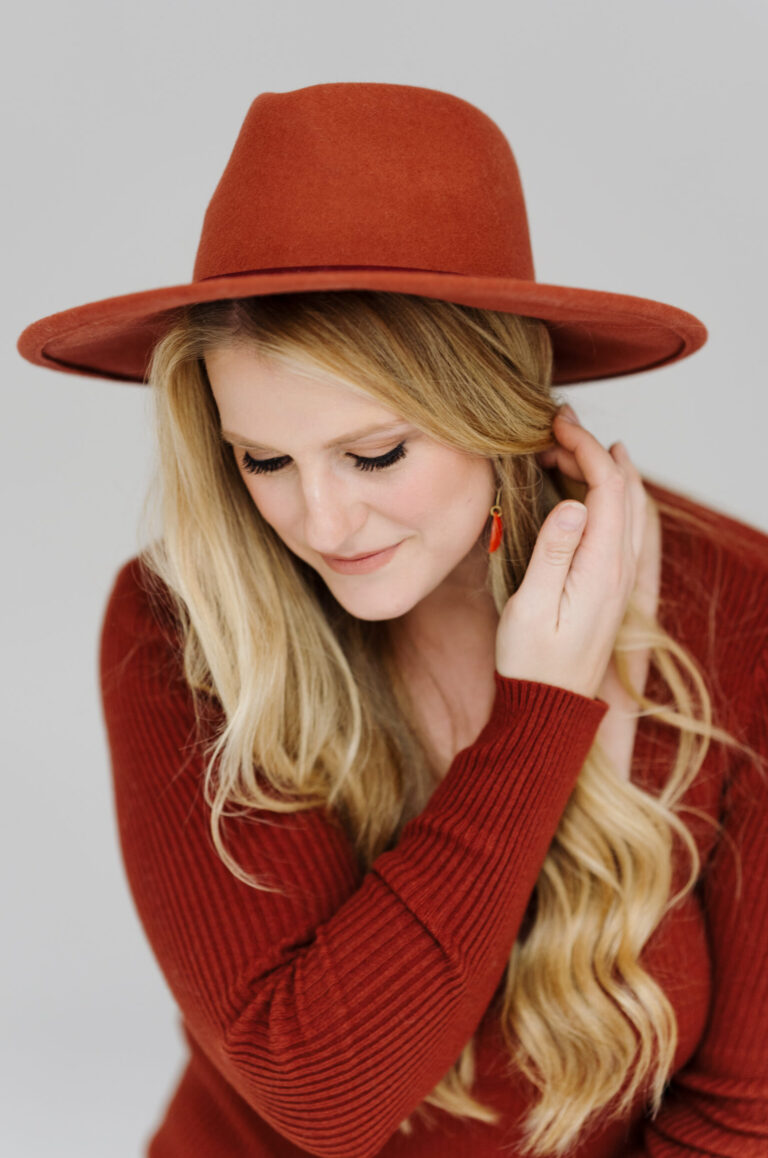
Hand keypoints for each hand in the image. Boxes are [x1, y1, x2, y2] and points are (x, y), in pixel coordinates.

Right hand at [494, 406, 648, 699]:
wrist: (549, 705)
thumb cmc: (531, 659)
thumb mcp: (531, 606)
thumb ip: (553, 553)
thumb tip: (571, 503)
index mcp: (602, 567)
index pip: (606, 488)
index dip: (585, 447)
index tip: (556, 423)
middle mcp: (620, 568)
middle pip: (623, 489)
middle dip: (595, 448)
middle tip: (559, 423)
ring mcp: (619, 577)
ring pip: (627, 505)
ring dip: (603, 468)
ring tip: (567, 446)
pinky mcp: (610, 585)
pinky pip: (621, 525)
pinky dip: (606, 495)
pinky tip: (587, 489)